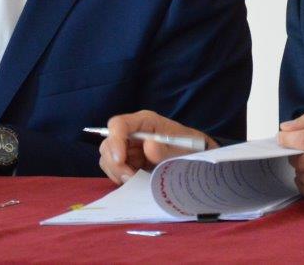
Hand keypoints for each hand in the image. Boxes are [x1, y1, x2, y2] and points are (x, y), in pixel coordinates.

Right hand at [98, 110, 214, 183]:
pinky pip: (114, 169)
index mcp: (145, 122)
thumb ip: (165, 149)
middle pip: (108, 143)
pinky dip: (120, 177)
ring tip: (136, 180)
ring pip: (108, 158)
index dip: (115, 141)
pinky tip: (135, 181)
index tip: (120, 159)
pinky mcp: (129, 161)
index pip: (118, 124)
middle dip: (114, 162)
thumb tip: (148, 146)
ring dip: (117, 172)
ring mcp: (129, 147)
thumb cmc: (189, 146)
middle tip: (130, 177)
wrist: (195, 157)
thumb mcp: (182, 148)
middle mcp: (133, 132)